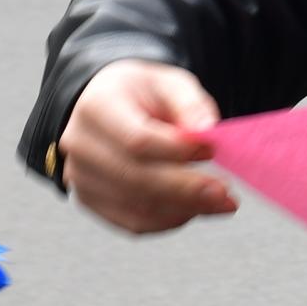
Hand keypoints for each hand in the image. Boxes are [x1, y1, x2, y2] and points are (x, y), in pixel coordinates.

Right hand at [57, 60, 237, 233]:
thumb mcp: (168, 83)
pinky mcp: (89, 201)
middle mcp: (80, 145)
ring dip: (184, 209)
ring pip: (136, 207)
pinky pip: (133, 222)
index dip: (177, 151)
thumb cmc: (142, 94)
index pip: (137, 139)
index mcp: (96, 107)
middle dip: (186, 190)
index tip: (212, 150)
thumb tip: (208, 131)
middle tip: (226, 195)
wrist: (106, 106)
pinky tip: (194, 208)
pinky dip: (169, 220)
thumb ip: (189, 103)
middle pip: (135, 178)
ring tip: (219, 202)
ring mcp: (80, 177)